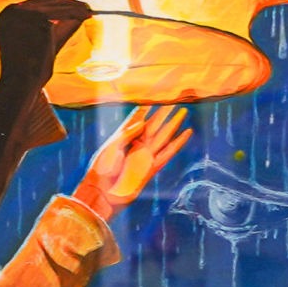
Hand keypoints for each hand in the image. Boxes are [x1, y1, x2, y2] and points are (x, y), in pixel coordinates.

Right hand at [0, 0, 90, 91]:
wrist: (21, 83)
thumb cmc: (30, 68)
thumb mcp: (40, 42)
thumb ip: (55, 27)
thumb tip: (77, 13)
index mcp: (7, 15)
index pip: (36, 4)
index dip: (57, 4)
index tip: (72, 6)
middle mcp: (13, 10)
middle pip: (47, 1)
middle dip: (68, 3)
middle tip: (85, 7)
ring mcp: (26, 14)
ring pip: (57, 5)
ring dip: (75, 8)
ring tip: (89, 11)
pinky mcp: (40, 19)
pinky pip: (63, 13)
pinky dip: (77, 13)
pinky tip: (87, 15)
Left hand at [74, 105, 190, 223]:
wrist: (102, 193)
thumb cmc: (101, 169)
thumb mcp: (111, 147)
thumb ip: (127, 134)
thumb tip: (144, 122)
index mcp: (124, 136)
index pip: (138, 116)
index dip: (147, 105)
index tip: (157, 93)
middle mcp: (137, 144)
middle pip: (154, 123)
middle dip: (164, 111)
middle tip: (175, 98)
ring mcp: (145, 155)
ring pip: (163, 135)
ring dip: (173, 123)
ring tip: (183, 111)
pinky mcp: (152, 167)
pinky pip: (168, 153)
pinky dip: (178, 143)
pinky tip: (186, 133)